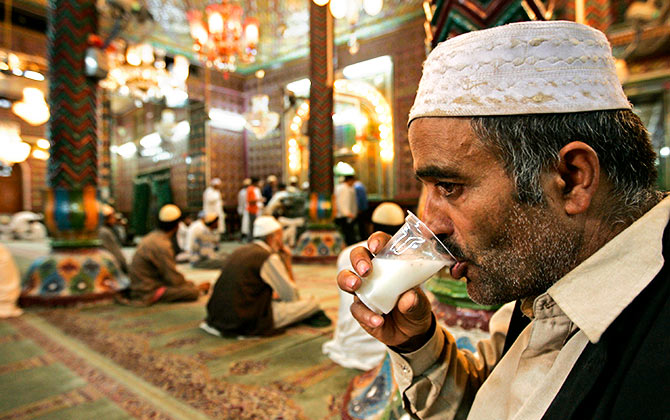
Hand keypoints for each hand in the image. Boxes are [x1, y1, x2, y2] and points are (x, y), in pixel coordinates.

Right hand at [336, 231, 433, 349]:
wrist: (411, 334)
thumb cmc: (416, 309)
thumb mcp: (422, 305)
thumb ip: (416, 301)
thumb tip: (409, 298)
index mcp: (391, 263)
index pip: (381, 244)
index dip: (376, 241)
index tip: (376, 247)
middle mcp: (374, 273)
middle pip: (358, 256)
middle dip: (358, 259)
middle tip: (365, 270)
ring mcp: (364, 290)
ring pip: (346, 278)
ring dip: (347, 280)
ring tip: (355, 286)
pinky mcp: (360, 308)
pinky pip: (356, 308)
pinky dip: (365, 315)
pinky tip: (378, 321)